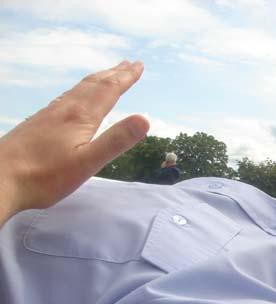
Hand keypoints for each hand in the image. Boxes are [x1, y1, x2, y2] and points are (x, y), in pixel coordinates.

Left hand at [0, 60, 149, 225]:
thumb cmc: (45, 176)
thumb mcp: (88, 163)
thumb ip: (116, 140)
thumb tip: (145, 119)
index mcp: (81, 117)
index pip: (109, 91)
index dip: (125, 78)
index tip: (139, 66)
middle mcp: (65, 110)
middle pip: (93, 85)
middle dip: (113, 74)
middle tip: (129, 63)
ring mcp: (49, 114)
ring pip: (78, 90)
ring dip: (98, 80)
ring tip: (108, 75)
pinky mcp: (38, 123)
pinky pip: (66, 98)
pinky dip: (80, 90)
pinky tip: (76, 99)